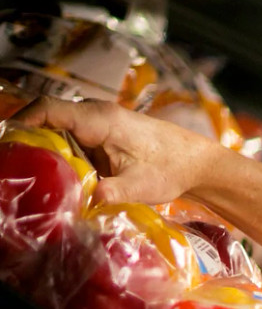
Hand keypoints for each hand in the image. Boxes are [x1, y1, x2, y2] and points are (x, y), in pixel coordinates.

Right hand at [14, 97, 223, 207]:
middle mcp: (94, 115)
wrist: (195, 162)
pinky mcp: (100, 135)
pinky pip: (70, 140)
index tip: (8, 141)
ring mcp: (96, 123)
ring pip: (57, 131)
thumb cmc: (172, 169)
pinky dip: (60, 155)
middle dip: (28, 141)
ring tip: (32, 174)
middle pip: (46, 120)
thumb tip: (90, 199)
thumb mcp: (143, 187)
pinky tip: (58, 177)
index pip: (47, 108)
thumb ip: (114, 192)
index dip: (22, 120)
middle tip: (16, 167)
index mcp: (99, 119)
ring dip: (45, 151)